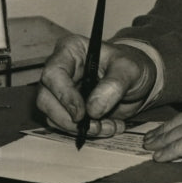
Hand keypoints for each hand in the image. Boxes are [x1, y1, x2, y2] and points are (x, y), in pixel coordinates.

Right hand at [36, 34, 156, 137]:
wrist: (135, 81)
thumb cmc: (130, 67)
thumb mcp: (129, 70)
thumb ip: (114, 85)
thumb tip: (93, 109)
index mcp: (70, 50)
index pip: (53, 73)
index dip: (64, 95)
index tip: (81, 114)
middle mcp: (60, 70)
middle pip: (46, 99)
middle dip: (70, 119)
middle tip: (97, 127)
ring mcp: (60, 90)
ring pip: (53, 116)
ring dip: (80, 129)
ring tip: (110, 127)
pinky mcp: (65, 108)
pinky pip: (65, 125)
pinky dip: (86, 132)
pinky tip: (109, 127)